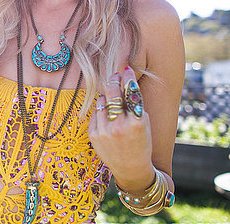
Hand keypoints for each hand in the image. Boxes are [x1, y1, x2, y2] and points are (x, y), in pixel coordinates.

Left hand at [88, 66, 154, 192]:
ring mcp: (105, 131)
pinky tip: (107, 117)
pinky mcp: (93, 135)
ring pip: (102, 101)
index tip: (126, 69)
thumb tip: (123, 83)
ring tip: (113, 103)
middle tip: (115, 75)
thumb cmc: (141, 142)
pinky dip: (101, 112)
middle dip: (114, 81)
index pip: (131, 93)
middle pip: (113, 94)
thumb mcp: (144, 124)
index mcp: (137, 123)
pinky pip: (95, 113)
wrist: (131, 169)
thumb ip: (134, 106)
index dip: (128, 78)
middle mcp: (120, 126)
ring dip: (107, 98)